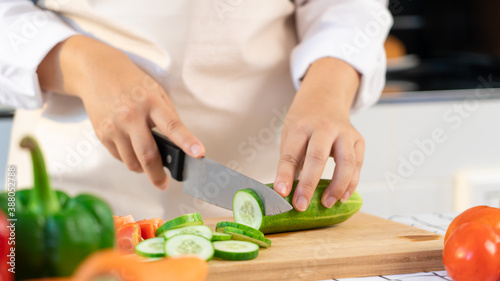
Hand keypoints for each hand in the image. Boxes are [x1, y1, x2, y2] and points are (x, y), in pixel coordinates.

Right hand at [37, 35, 204, 189]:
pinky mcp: (102, 133)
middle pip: (148, 154)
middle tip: (164, 184)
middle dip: (158, 175)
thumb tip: (179, 147)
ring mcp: (114, 125)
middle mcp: (131, 115)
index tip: (199, 154)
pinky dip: (129, 159)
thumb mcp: (157, 93)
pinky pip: (119, 157)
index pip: (173, 125)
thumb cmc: (133, 84)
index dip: (187, 141)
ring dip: (143, 169)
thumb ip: (168, 118)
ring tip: (149, 164)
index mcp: (151, 101)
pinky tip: (132, 149)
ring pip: (131, 161)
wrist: (98, 72)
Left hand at [273, 58, 362, 210]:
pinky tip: (342, 197)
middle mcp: (323, 127)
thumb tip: (286, 194)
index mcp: (300, 127)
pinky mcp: (358, 140)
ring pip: (346, 162)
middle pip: (318, 157)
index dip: (285, 175)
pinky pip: (358, 165)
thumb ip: (290, 162)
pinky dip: (351, 183)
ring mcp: (344, 133)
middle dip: (308, 184)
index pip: (291, 154)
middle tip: (301, 206)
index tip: (281, 194)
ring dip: (336, 187)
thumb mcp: (289, 136)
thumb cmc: (303, 125)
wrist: (324, 100)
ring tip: (326, 204)